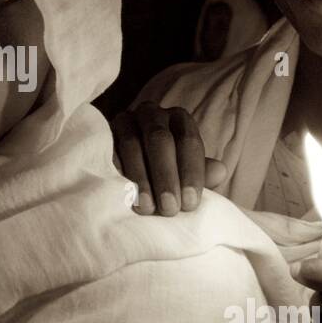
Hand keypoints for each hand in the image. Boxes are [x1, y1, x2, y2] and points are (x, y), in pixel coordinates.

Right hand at [110, 101, 227, 215]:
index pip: (189, 141)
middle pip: (159, 140)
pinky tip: (123, 195)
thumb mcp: (187, 174)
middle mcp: (152, 113)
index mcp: (179, 119)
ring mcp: (124, 121)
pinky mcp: (102, 134)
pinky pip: (108, 151)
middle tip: (169, 209)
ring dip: (140, 178)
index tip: (190, 203)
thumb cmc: (167, 175)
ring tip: (146, 208)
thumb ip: (202, 174)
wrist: (131, 173)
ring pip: (132, 145)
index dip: (191, 173)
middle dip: (166, 176)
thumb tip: (219, 172)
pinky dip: (116, 173)